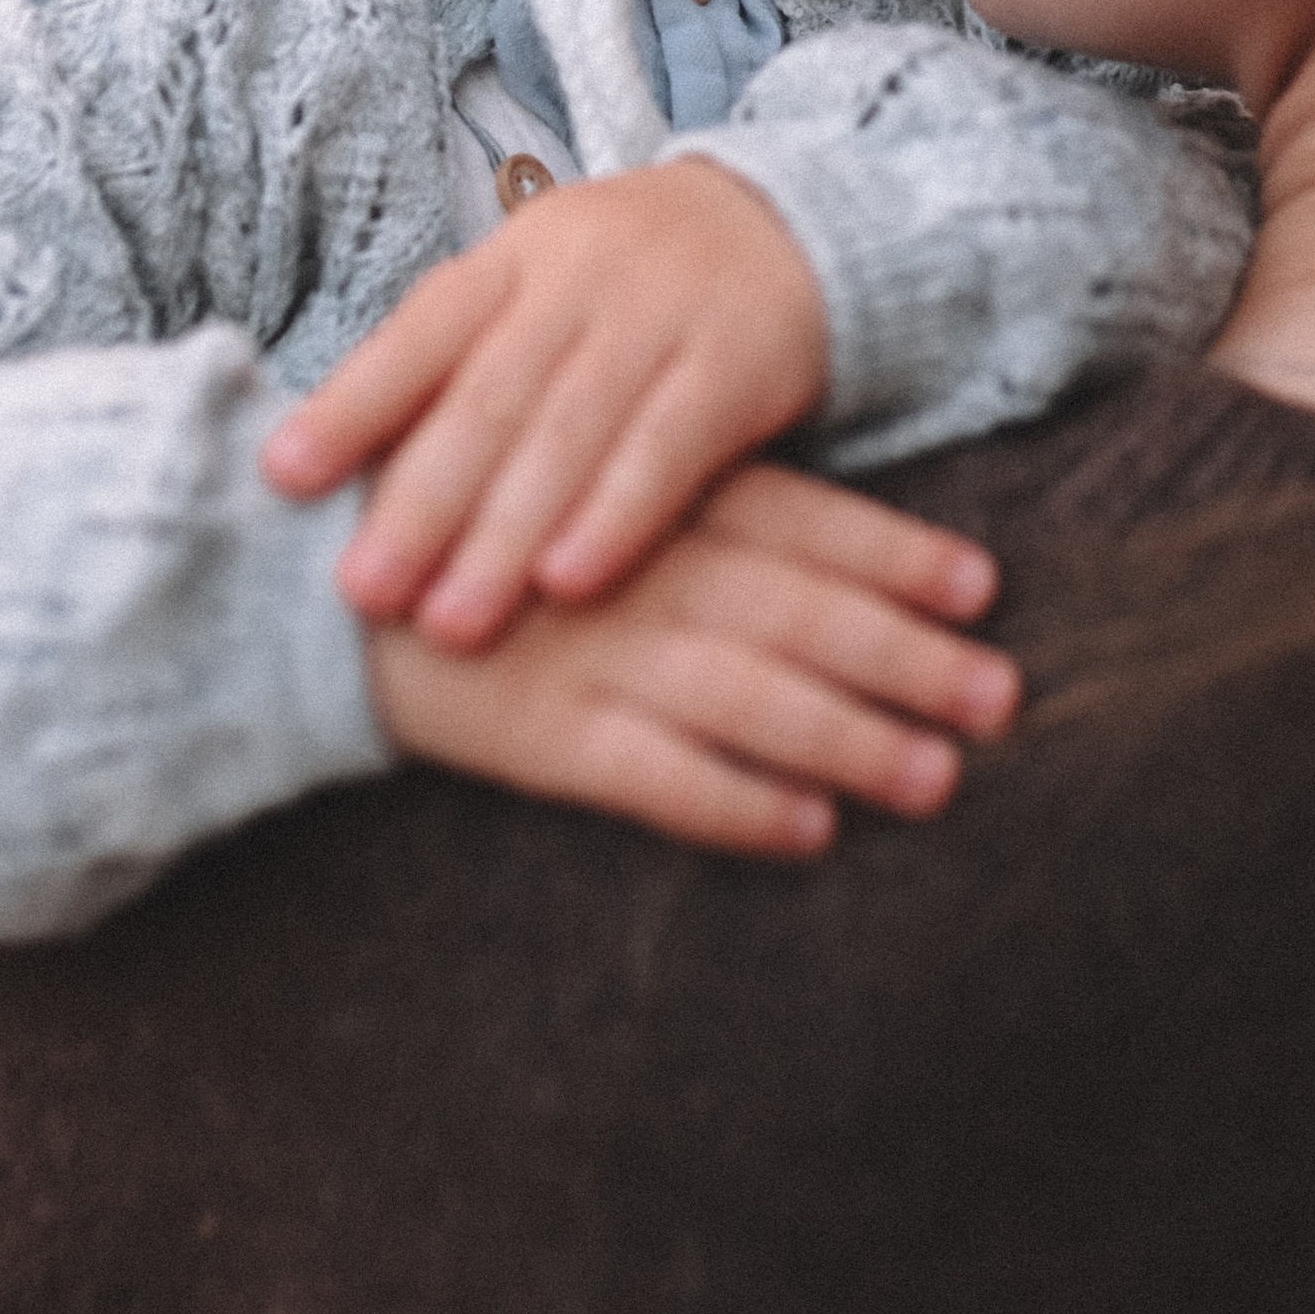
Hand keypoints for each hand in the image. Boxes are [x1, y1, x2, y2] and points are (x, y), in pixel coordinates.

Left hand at [264, 158, 832, 647]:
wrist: (782, 224)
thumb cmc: (620, 291)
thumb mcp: (533, 296)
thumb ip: (450, 371)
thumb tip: (314, 468)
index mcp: (510, 259)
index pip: (419, 330)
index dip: (351, 402)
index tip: (281, 479)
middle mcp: (578, 277)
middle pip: (490, 394)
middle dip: (422, 499)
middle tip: (365, 591)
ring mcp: (662, 314)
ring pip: (573, 427)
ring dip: (508, 529)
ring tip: (455, 620)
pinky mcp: (740, 360)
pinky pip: (673, 445)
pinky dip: (619, 514)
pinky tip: (571, 582)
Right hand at [361, 459, 1012, 857]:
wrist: (315, 581)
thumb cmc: (480, 523)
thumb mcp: (591, 482)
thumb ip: (699, 504)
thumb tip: (831, 544)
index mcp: (657, 499)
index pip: (803, 522)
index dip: (896, 555)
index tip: (981, 586)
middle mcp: (640, 573)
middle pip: (801, 615)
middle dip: (908, 658)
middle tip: (999, 698)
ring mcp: (594, 655)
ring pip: (751, 699)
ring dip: (850, 740)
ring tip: (934, 778)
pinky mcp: (542, 735)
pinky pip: (658, 779)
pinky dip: (736, 804)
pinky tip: (809, 830)